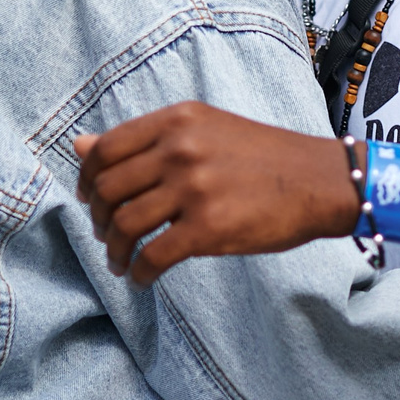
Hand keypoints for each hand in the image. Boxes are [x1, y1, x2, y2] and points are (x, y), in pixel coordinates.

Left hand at [76, 102, 359, 285]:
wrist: (320, 181)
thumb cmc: (263, 157)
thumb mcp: (204, 130)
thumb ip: (146, 139)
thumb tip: (80, 145)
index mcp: (177, 120)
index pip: (105, 149)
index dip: (87, 179)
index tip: (89, 199)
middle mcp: (180, 149)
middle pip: (108, 188)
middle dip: (98, 218)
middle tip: (107, 235)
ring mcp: (194, 188)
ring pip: (124, 224)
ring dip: (114, 250)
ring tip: (121, 261)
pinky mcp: (209, 228)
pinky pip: (153, 256)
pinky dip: (139, 273)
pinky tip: (143, 279)